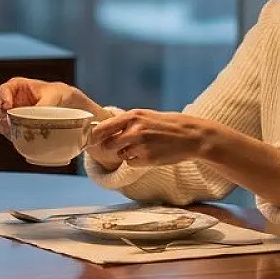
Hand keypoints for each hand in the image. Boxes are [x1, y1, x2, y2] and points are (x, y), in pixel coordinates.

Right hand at [0, 76, 99, 137]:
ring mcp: (15, 116)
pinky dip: (14, 138)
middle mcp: (13, 102)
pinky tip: (21, 140)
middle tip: (10, 122)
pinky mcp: (20, 129)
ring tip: (15, 132)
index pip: (3, 90)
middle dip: (3, 117)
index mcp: (18, 87)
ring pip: (3, 124)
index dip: (3, 98)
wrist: (70, 107)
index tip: (8, 106)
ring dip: (7, 129)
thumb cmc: (60, 94)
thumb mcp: (54, 95)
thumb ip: (43, 104)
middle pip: (0, 109)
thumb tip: (35, 116)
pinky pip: (12, 134)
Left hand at [89, 109, 221, 168]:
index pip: (103, 127)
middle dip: (111, 147)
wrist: (191, 136)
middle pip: (108, 144)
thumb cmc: (168, 124)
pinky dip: (136, 161)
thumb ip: (128, 121)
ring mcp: (141, 145)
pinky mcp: (148, 159)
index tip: (88, 139)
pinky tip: (148, 154)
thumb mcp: (147, 116)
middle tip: (120, 146)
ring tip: (142, 148)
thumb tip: (106, 128)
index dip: (93, 135)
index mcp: (133, 116)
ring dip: (126, 154)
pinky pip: (131, 163)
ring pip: (120, 154)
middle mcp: (134, 130)